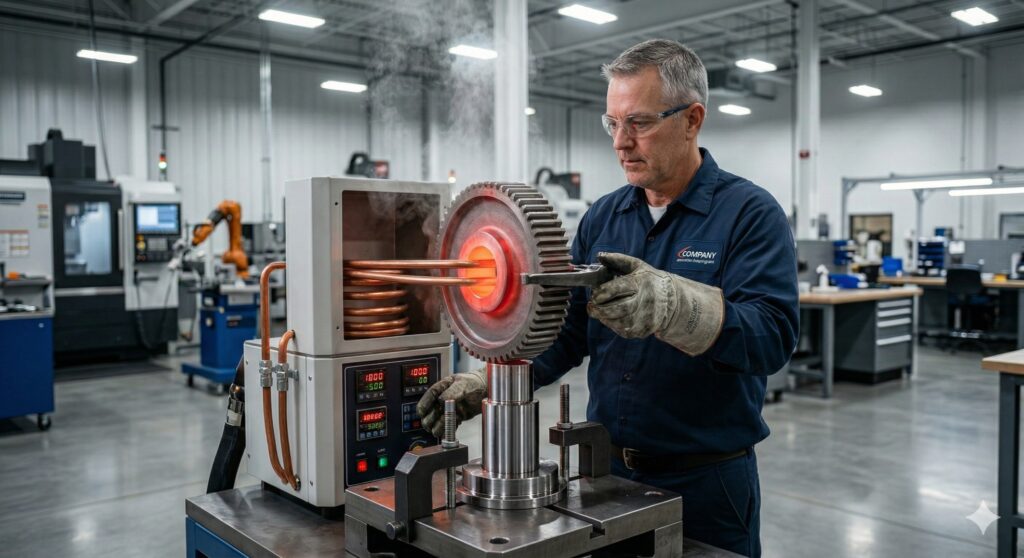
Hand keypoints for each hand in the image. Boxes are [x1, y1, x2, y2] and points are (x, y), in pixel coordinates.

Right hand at [417, 368, 486, 438]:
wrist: (486, 390)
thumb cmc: (474, 383)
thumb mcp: (463, 384)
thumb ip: (452, 392)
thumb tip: (440, 400)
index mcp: (442, 388)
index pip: (429, 396)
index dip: (424, 404)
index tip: (422, 412)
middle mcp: (442, 400)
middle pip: (429, 413)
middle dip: (430, 418)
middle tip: (437, 420)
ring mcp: (448, 410)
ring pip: (435, 423)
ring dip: (437, 426)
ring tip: (443, 426)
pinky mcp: (455, 418)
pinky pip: (446, 428)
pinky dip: (446, 431)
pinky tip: (449, 430)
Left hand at [587, 252, 724, 355]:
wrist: (671, 298)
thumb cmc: (649, 280)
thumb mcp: (637, 265)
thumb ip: (617, 259)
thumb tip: (600, 255)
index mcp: (641, 283)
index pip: (620, 288)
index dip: (604, 292)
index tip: (594, 295)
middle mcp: (645, 301)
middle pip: (619, 309)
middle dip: (600, 309)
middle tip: (591, 306)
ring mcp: (646, 317)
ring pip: (620, 322)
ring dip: (605, 318)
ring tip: (598, 312)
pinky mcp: (645, 329)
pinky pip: (624, 331)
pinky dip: (613, 326)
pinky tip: (609, 319)